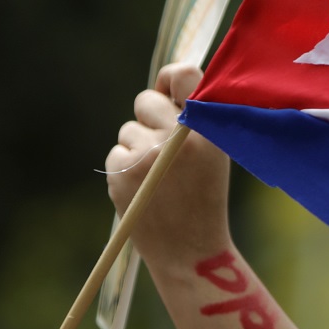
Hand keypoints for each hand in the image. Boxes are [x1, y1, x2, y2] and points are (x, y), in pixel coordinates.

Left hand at [106, 60, 232, 267]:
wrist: (191, 253)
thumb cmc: (203, 200)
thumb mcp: (212, 155)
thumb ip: (192, 119)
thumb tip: (162, 85)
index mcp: (206, 129)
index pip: (183, 75)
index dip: (170, 77)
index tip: (167, 91)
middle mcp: (176, 136)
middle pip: (145, 100)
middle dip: (148, 120)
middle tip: (164, 152)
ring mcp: (147, 154)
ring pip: (128, 130)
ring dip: (138, 150)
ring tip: (159, 182)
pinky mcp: (122, 171)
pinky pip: (116, 153)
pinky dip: (125, 171)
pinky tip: (145, 193)